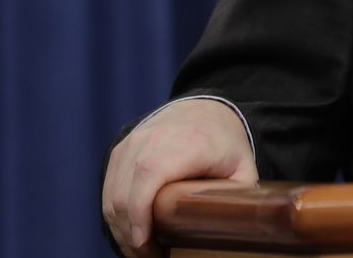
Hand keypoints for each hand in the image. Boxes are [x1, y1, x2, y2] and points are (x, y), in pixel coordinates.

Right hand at [102, 98, 257, 257]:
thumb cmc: (225, 143)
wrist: (204, 109)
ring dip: (121, 229)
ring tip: (142, 250)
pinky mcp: (121, 151)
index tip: (143, 241)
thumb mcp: (243, 167)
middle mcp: (154, 139)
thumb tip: (239, 229)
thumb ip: (240, 196)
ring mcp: (133, 144)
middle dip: (131, 234)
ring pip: (112, 194)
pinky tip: (132, 233)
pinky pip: (108, 189)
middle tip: (151, 257)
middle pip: (125, 192)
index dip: (140, 210)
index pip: (151, 174)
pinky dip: (116, 216)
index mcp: (188, 143)